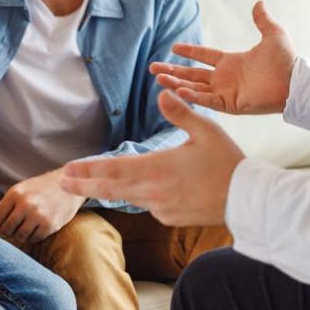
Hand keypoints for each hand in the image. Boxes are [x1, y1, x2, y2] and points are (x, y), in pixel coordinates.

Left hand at [0, 168, 86, 243]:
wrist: (69, 184)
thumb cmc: (41, 187)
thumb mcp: (21, 190)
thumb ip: (4, 204)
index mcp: (15, 193)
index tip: (5, 221)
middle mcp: (25, 204)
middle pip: (6, 229)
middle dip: (9, 230)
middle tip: (17, 226)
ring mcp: (38, 215)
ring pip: (19, 236)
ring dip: (22, 234)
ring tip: (28, 226)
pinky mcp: (49, 225)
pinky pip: (34, 239)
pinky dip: (34, 236)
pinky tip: (38, 228)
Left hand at [60, 91, 244, 225]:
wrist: (247, 199)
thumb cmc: (228, 162)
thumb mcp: (206, 130)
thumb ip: (180, 112)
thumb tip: (161, 91)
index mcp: (158, 167)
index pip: (113, 168)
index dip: (88, 169)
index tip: (68, 169)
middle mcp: (154, 191)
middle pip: (111, 188)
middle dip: (85, 185)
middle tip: (62, 182)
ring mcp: (161, 207)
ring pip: (127, 198)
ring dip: (107, 191)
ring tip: (86, 186)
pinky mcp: (170, 218)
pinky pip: (148, 205)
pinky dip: (139, 196)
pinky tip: (142, 190)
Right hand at [150, 1, 295, 114]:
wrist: (294, 81)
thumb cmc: (285, 60)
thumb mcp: (272, 34)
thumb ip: (262, 20)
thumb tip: (258, 2)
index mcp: (232, 62)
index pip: (204, 56)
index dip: (189, 51)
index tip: (173, 46)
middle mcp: (225, 78)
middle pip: (192, 74)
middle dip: (172, 71)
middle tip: (152, 68)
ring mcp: (226, 92)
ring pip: (194, 88)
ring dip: (176, 83)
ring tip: (158, 78)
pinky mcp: (229, 104)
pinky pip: (206, 100)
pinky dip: (192, 96)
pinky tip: (177, 89)